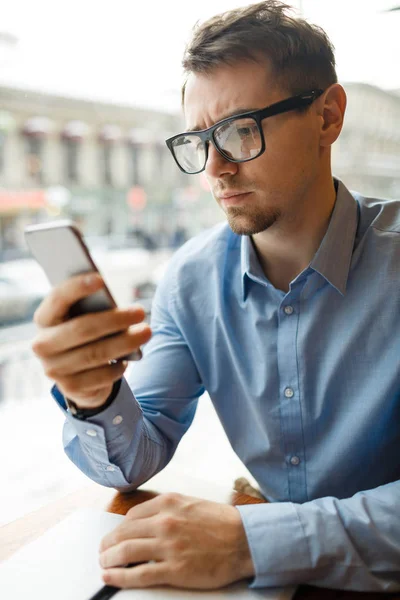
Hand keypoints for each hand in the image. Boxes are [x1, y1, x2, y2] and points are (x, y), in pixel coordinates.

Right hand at [32, 273, 151, 408]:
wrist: (76, 373)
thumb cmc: (84, 333)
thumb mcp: (82, 317)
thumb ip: (91, 308)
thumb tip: (116, 307)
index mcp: (45, 318)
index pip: (57, 299)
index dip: (77, 288)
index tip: (100, 280)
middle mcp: (43, 344)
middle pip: (82, 328)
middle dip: (114, 319)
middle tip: (139, 311)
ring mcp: (54, 369)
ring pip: (96, 353)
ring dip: (125, 342)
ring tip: (146, 331)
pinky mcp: (70, 388)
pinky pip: (101, 376)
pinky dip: (118, 367)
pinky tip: (129, 359)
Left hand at [99, 493, 254, 589]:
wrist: (244, 540)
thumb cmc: (221, 523)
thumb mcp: (191, 503)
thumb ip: (167, 509)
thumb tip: (145, 520)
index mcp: (168, 503)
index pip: (131, 516)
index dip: (118, 528)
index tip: (114, 536)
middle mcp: (165, 521)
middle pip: (123, 533)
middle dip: (108, 544)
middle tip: (103, 552)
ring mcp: (168, 545)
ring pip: (125, 551)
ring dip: (108, 559)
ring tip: (104, 564)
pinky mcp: (174, 569)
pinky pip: (138, 573)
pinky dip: (119, 576)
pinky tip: (111, 577)